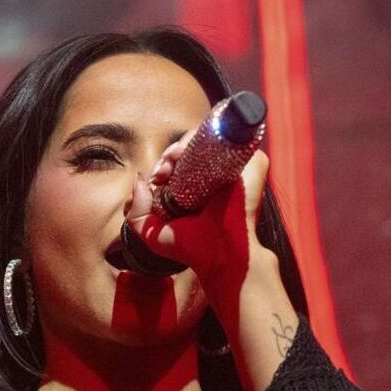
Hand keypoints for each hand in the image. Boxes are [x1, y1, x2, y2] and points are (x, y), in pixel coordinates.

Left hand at [123, 128, 270, 297]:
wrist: (220, 255)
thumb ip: (138, 213)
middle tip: (162, 171)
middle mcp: (220, 174)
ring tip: (171, 162)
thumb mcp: (154, 234)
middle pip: (193, 145)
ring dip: (184, 143)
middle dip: (171, 153)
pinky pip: (228, 136)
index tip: (156, 178)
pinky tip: (189, 154)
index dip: (165, 163)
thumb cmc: (192, 249)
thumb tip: (139, 180)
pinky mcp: (251, 163)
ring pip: (208, 137)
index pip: (183, 161)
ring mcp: (237, 167)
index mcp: (203, 186)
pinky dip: (206, 136)